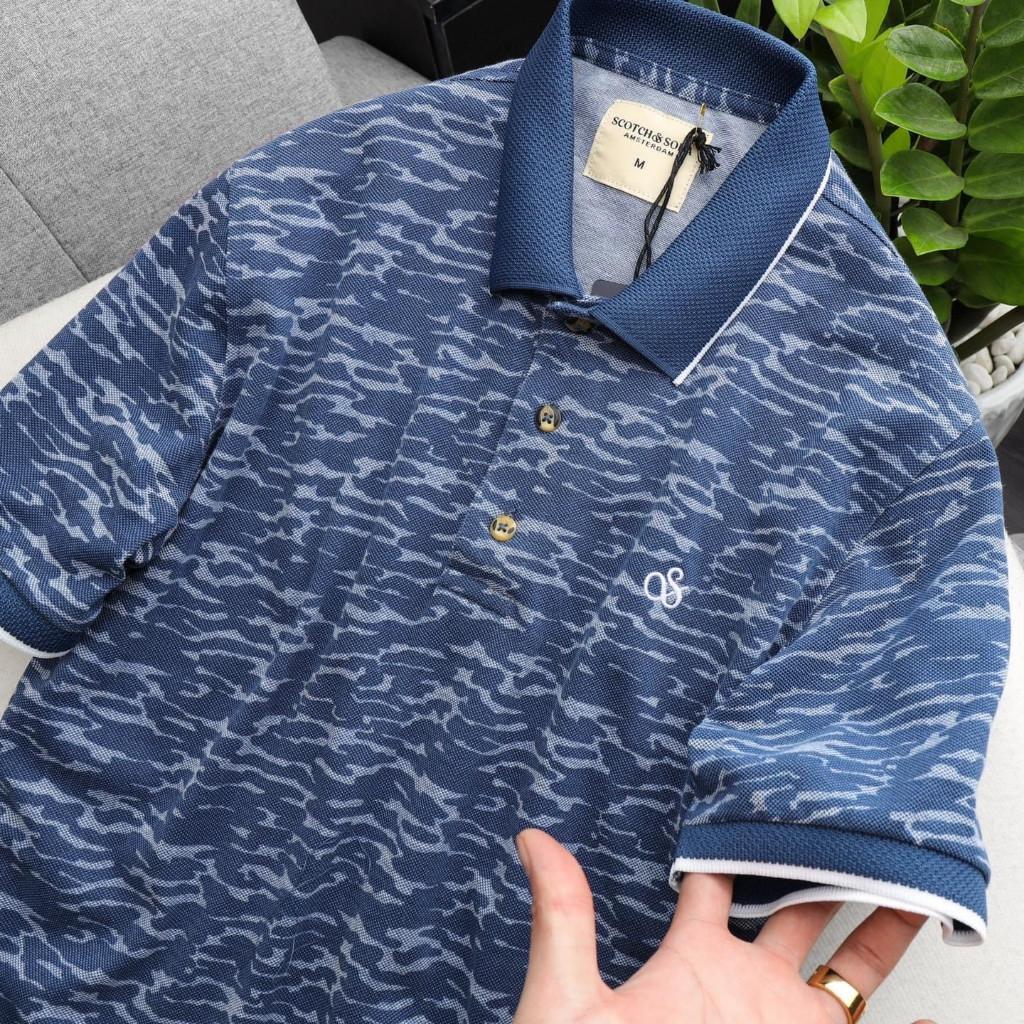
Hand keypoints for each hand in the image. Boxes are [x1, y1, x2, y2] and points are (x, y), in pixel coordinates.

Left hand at [512, 828, 934, 1023]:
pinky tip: (928, 984)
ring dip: (877, 923)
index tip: (760, 789)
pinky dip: (901, 1010)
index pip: (716, 880)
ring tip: (907, 873)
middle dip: (822, 864)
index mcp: (692, 958)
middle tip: (849, 816)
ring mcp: (784, 1023)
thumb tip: (532, 838)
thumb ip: (564, 918)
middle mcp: (747, 986)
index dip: (734, 838)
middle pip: (795, 908)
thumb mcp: (571, 999)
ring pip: (845, 961)